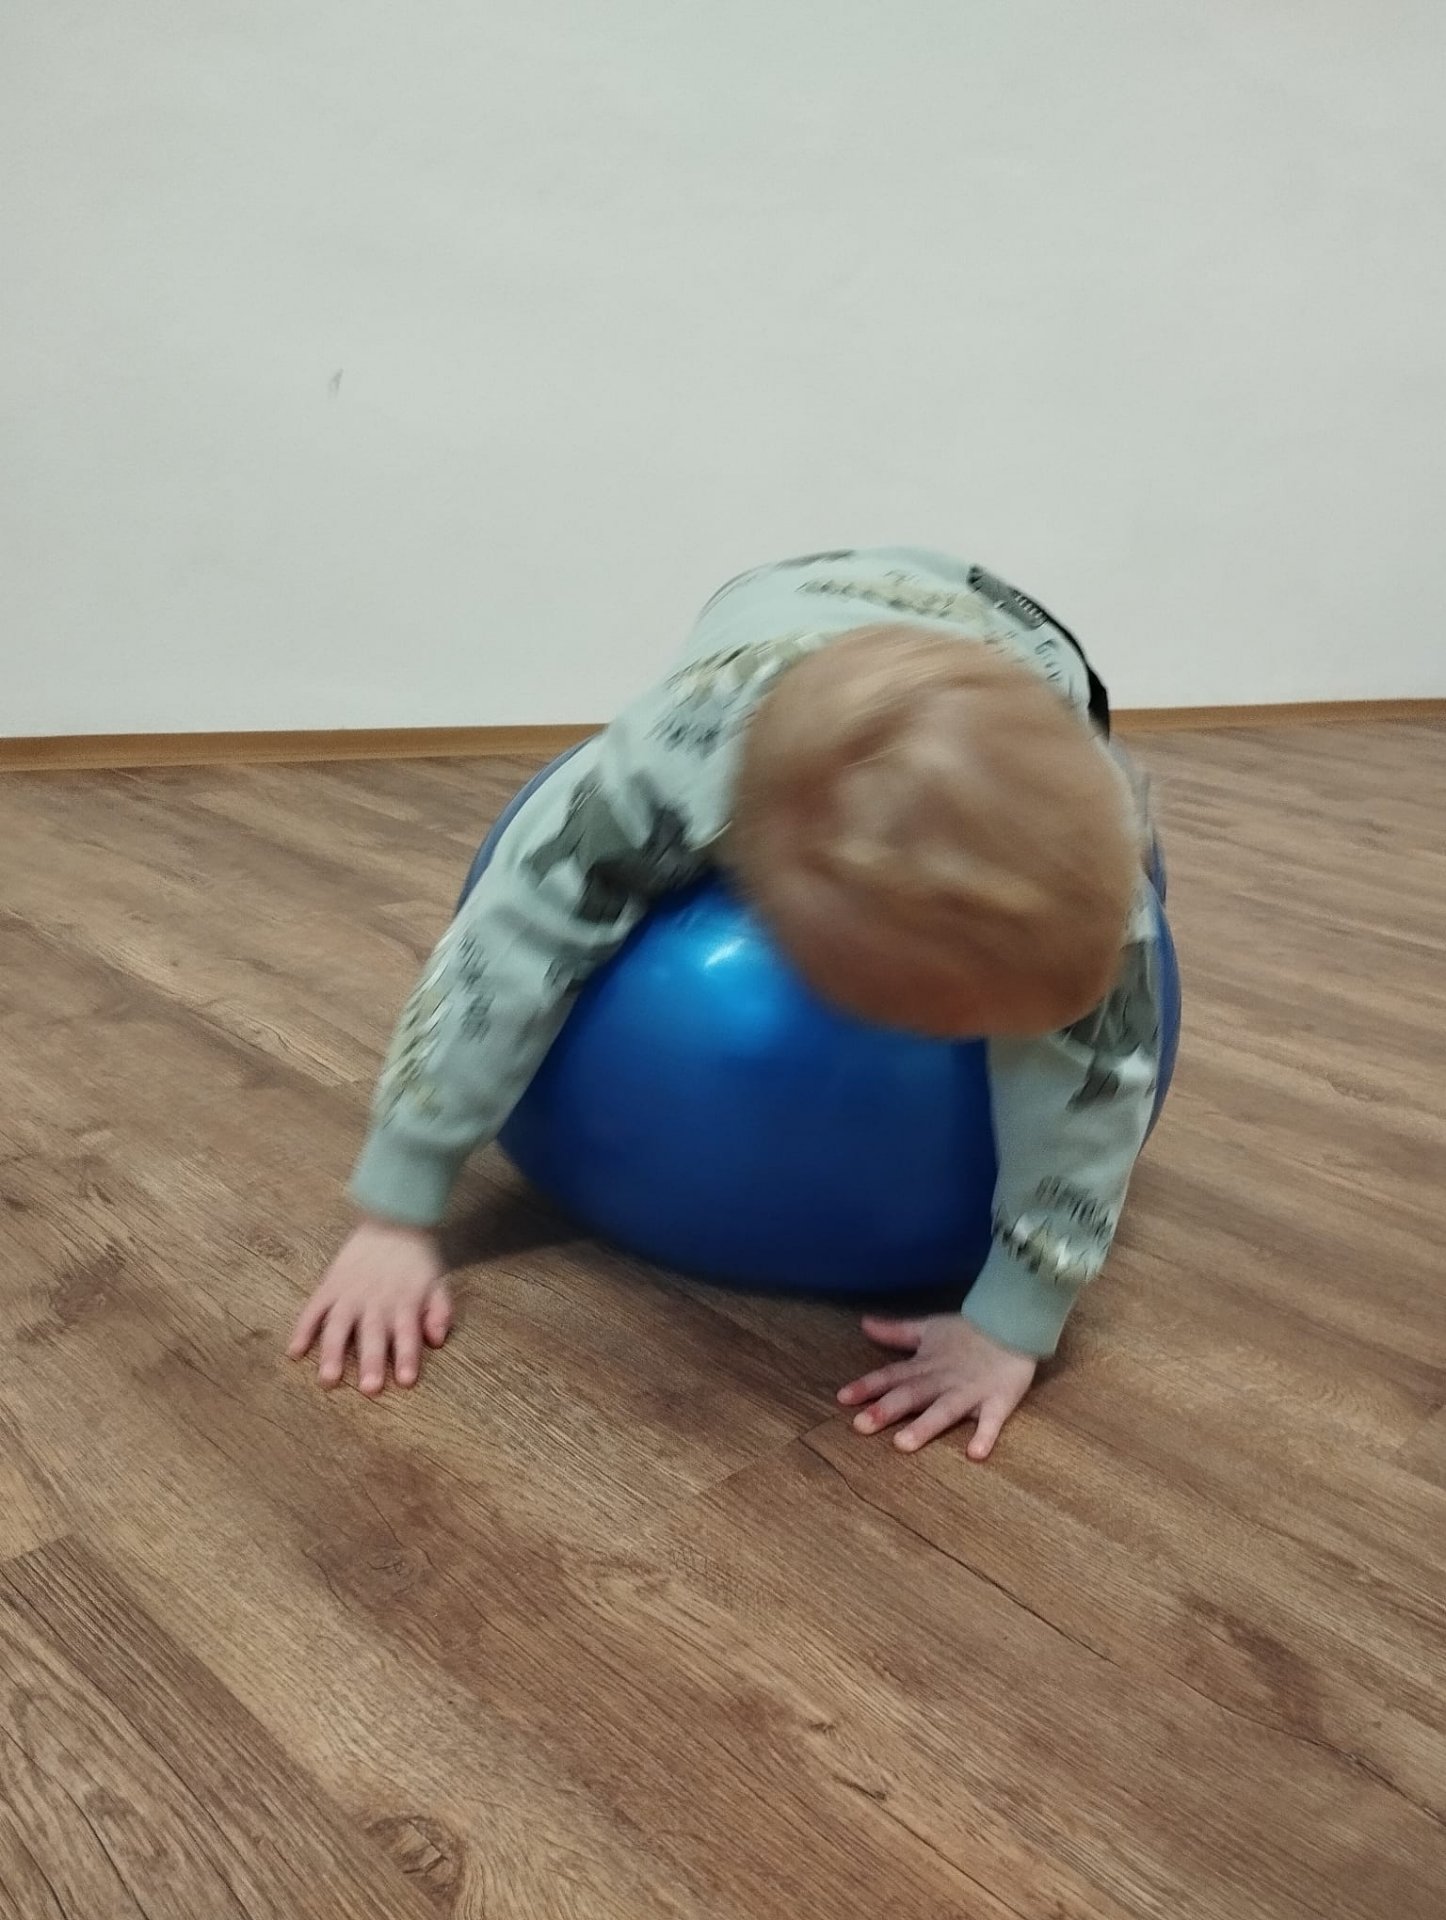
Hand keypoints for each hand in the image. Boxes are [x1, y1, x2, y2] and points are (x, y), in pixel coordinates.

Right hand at [288, 1220, 452, 1394]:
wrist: (393, 1221)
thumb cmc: (417, 1259)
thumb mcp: (438, 1282)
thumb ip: (440, 1312)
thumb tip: (436, 1340)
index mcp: (404, 1302)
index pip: (407, 1334)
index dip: (407, 1357)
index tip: (406, 1381)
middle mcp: (375, 1301)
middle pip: (372, 1335)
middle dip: (372, 1362)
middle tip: (369, 1389)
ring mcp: (349, 1294)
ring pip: (338, 1326)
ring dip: (332, 1353)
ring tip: (328, 1378)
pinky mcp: (330, 1286)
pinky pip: (313, 1310)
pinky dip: (302, 1330)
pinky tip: (294, 1352)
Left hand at [837, 1314, 1037, 1457]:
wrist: (1014, 1322)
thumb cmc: (968, 1332)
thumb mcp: (929, 1329)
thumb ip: (896, 1332)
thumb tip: (864, 1323)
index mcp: (925, 1365)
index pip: (891, 1376)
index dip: (867, 1386)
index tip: (842, 1398)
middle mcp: (943, 1380)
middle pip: (912, 1395)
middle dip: (886, 1409)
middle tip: (861, 1425)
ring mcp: (970, 1391)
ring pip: (944, 1410)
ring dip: (925, 1426)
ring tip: (903, 1444)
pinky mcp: (999, 1400)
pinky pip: (992, 1420)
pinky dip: (985, 1435)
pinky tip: (975, 1453)